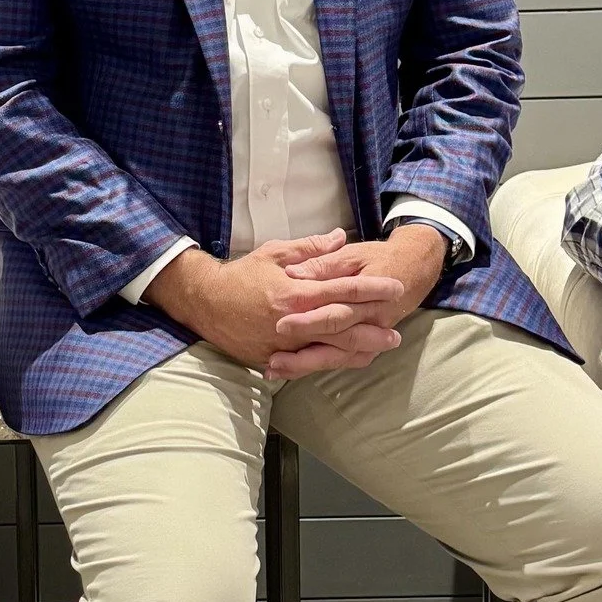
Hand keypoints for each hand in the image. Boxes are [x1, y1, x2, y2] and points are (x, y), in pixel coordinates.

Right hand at [145, 229, 406, 373]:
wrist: (204, 302)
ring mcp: (283, 344)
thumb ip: (310, 249)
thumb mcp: (274, 253)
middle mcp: (291, 321)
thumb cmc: (241, 275)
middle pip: (341, 326)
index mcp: (293, 292)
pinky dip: (332, 362)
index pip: (341, 290)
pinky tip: (350, 361)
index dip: (371, 289)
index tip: (394, 287)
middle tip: (397, 331)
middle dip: (372, 327)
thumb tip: (340, 237)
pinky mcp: (273, 358)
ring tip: (380, 348)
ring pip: (329, 350)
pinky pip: (309, 364)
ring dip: (358, 350)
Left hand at [269, 224, 447, 373]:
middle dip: (304, 353)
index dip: (308, 320)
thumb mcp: (352, 253)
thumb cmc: (379, 259)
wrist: (413, 272)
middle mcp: (371, 321)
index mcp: (367, 295)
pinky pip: (343, 362)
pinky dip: (318, 367)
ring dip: (307, 366)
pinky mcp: (367, 345)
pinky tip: (291, 372)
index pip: (335, 311)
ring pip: (339, 358)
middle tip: (273, 359)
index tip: (280, 325)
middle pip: (336, 341)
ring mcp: (371, 337)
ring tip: (275, 370)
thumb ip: (323, 263)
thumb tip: (292, 272)